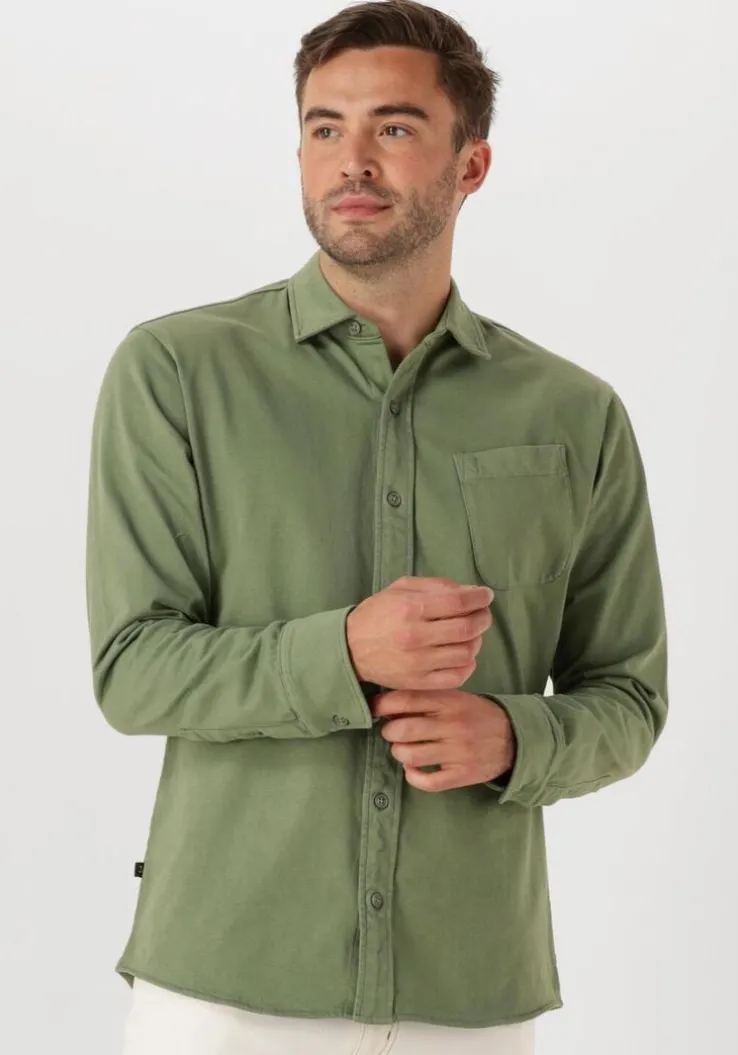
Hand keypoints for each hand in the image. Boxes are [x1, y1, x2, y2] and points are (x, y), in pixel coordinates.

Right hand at [346, 576, 494, 691]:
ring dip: (477, 641)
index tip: (486, 595)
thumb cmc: (378, 613)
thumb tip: (469, 591)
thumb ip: (436, 585)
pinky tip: (463, 654)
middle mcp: (416, 636)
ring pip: (466, 653)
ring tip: (472, 634)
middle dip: (483, 618)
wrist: (351, 648)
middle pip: (467, 628)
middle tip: (483, 614)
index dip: (479, 598)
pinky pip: (457, 676)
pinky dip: (468, 664)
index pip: (459, 602)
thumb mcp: (401, 588)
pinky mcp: (419, 682)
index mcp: (411, 608)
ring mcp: (418, 663)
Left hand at [368, 689, 515, 792]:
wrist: (514, 737)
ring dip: (399, 753)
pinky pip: (428, 782)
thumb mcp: (455, 697)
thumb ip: (426, 699)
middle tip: (392, 732)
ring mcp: (459, 751)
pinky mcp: (463, 774)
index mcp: (450, 702)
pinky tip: (414, 770)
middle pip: (403, 730)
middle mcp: (453, 725)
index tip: (375, 709)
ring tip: (403, 749)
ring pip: (411, 756)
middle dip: (389, 731)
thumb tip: (386, 705)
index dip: (383, 705)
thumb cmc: (475, 715)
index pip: (407, 700)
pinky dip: (413, 777)